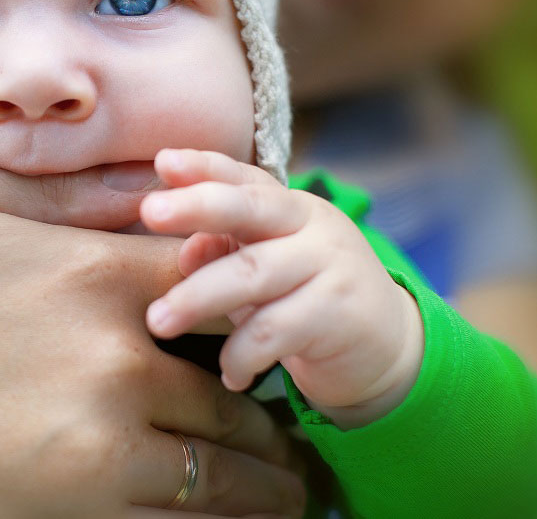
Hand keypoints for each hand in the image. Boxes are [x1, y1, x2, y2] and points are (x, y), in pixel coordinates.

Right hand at [0, 160, 306, 517]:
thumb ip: (61, 207)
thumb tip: (139, 201)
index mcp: (94, 274)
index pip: (220, 291)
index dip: (251, 322)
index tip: (267, 347)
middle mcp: (116, 351)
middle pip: (235, 386)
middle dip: (268, 420)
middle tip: (296, 447)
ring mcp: (102, 433)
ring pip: (226, 464)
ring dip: (263, 481)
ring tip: (286, 492)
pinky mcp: (76, 501)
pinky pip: (182, 514)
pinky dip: (215, 515)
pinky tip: (225, 515)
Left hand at [140, 149, 424, 428]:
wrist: (388, 345)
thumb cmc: (305, 298)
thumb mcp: (263, 270)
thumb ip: (224, 253)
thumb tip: (185, 251)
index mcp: (288, 206)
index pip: (242, 177)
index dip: (203, 166)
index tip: (162, 161)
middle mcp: (312, 224)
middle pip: (249, 208)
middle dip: (196, 206)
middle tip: (149, 212)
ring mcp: (331, 265)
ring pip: (253, 273)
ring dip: (198, 298)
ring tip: (159, 322)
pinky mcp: (341, 313)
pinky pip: (276, 331)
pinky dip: (243, 355)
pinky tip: (231, 375)